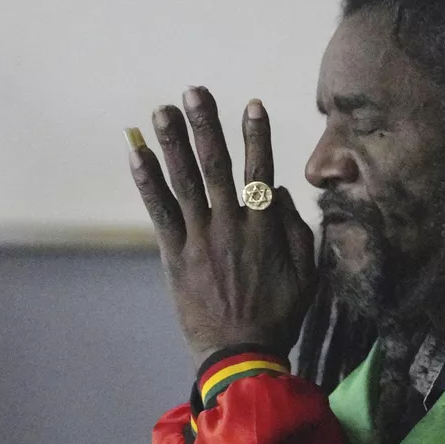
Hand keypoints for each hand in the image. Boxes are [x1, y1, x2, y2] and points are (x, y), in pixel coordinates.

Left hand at [125, 86, 316, 361]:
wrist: (241, 352)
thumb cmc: (279, 314)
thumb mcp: (307, 274)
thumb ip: (297, 229)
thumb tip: (280, 191)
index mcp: (264, 227)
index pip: (261, 171)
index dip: (257, 136)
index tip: (251, 104)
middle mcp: (231, 224)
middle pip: (217, 165)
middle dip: (206, 125)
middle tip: (194, 91)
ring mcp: (201, 237)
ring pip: (185, 181)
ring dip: (173, 143)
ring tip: (162, 111)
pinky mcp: (176, 254)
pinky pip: (160, 212)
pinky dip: (148, 183)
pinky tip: (137, 155)